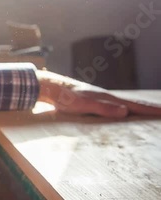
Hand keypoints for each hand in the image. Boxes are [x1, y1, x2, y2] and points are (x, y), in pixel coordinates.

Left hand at [36, 70, 160, 117]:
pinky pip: (114, 105)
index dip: (151, 110)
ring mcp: (99, 97)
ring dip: (138, 108)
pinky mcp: (92, 100)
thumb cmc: (64, 98)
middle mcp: (106, 96)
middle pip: (133, 103)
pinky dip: (124, 108)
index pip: (134, 105)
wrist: (49, 87)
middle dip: (149, 108)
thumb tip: (125, 111)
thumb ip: (103, 109)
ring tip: (149, 111)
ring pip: (124, 103)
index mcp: (107, 98)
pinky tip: (122, 110)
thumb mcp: (83, 106)